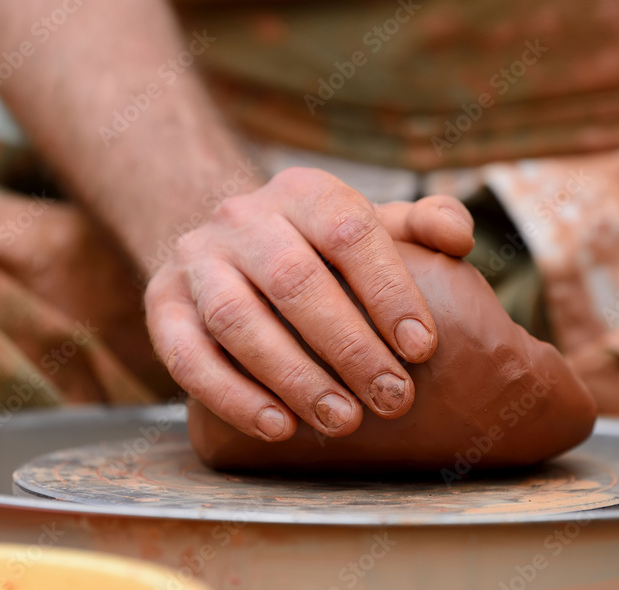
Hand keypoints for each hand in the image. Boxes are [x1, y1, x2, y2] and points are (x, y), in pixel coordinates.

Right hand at [145, 167, 474, 442]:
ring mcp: (197, 260)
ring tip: (342, 422)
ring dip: (292, 376)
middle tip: (393, 399)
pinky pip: (185, 354)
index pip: (348, 231)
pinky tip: (277, 427)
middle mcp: (244, 217)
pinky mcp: (161, 304)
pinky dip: (231, 395)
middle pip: (294, 279)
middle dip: (348, 346)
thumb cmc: (323, 247)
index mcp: (304, 192)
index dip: (387, 289)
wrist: (234, 247)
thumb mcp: (375, 224)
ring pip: (236, 319)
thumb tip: (457, 239)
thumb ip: (425, 224)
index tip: (423, 348)